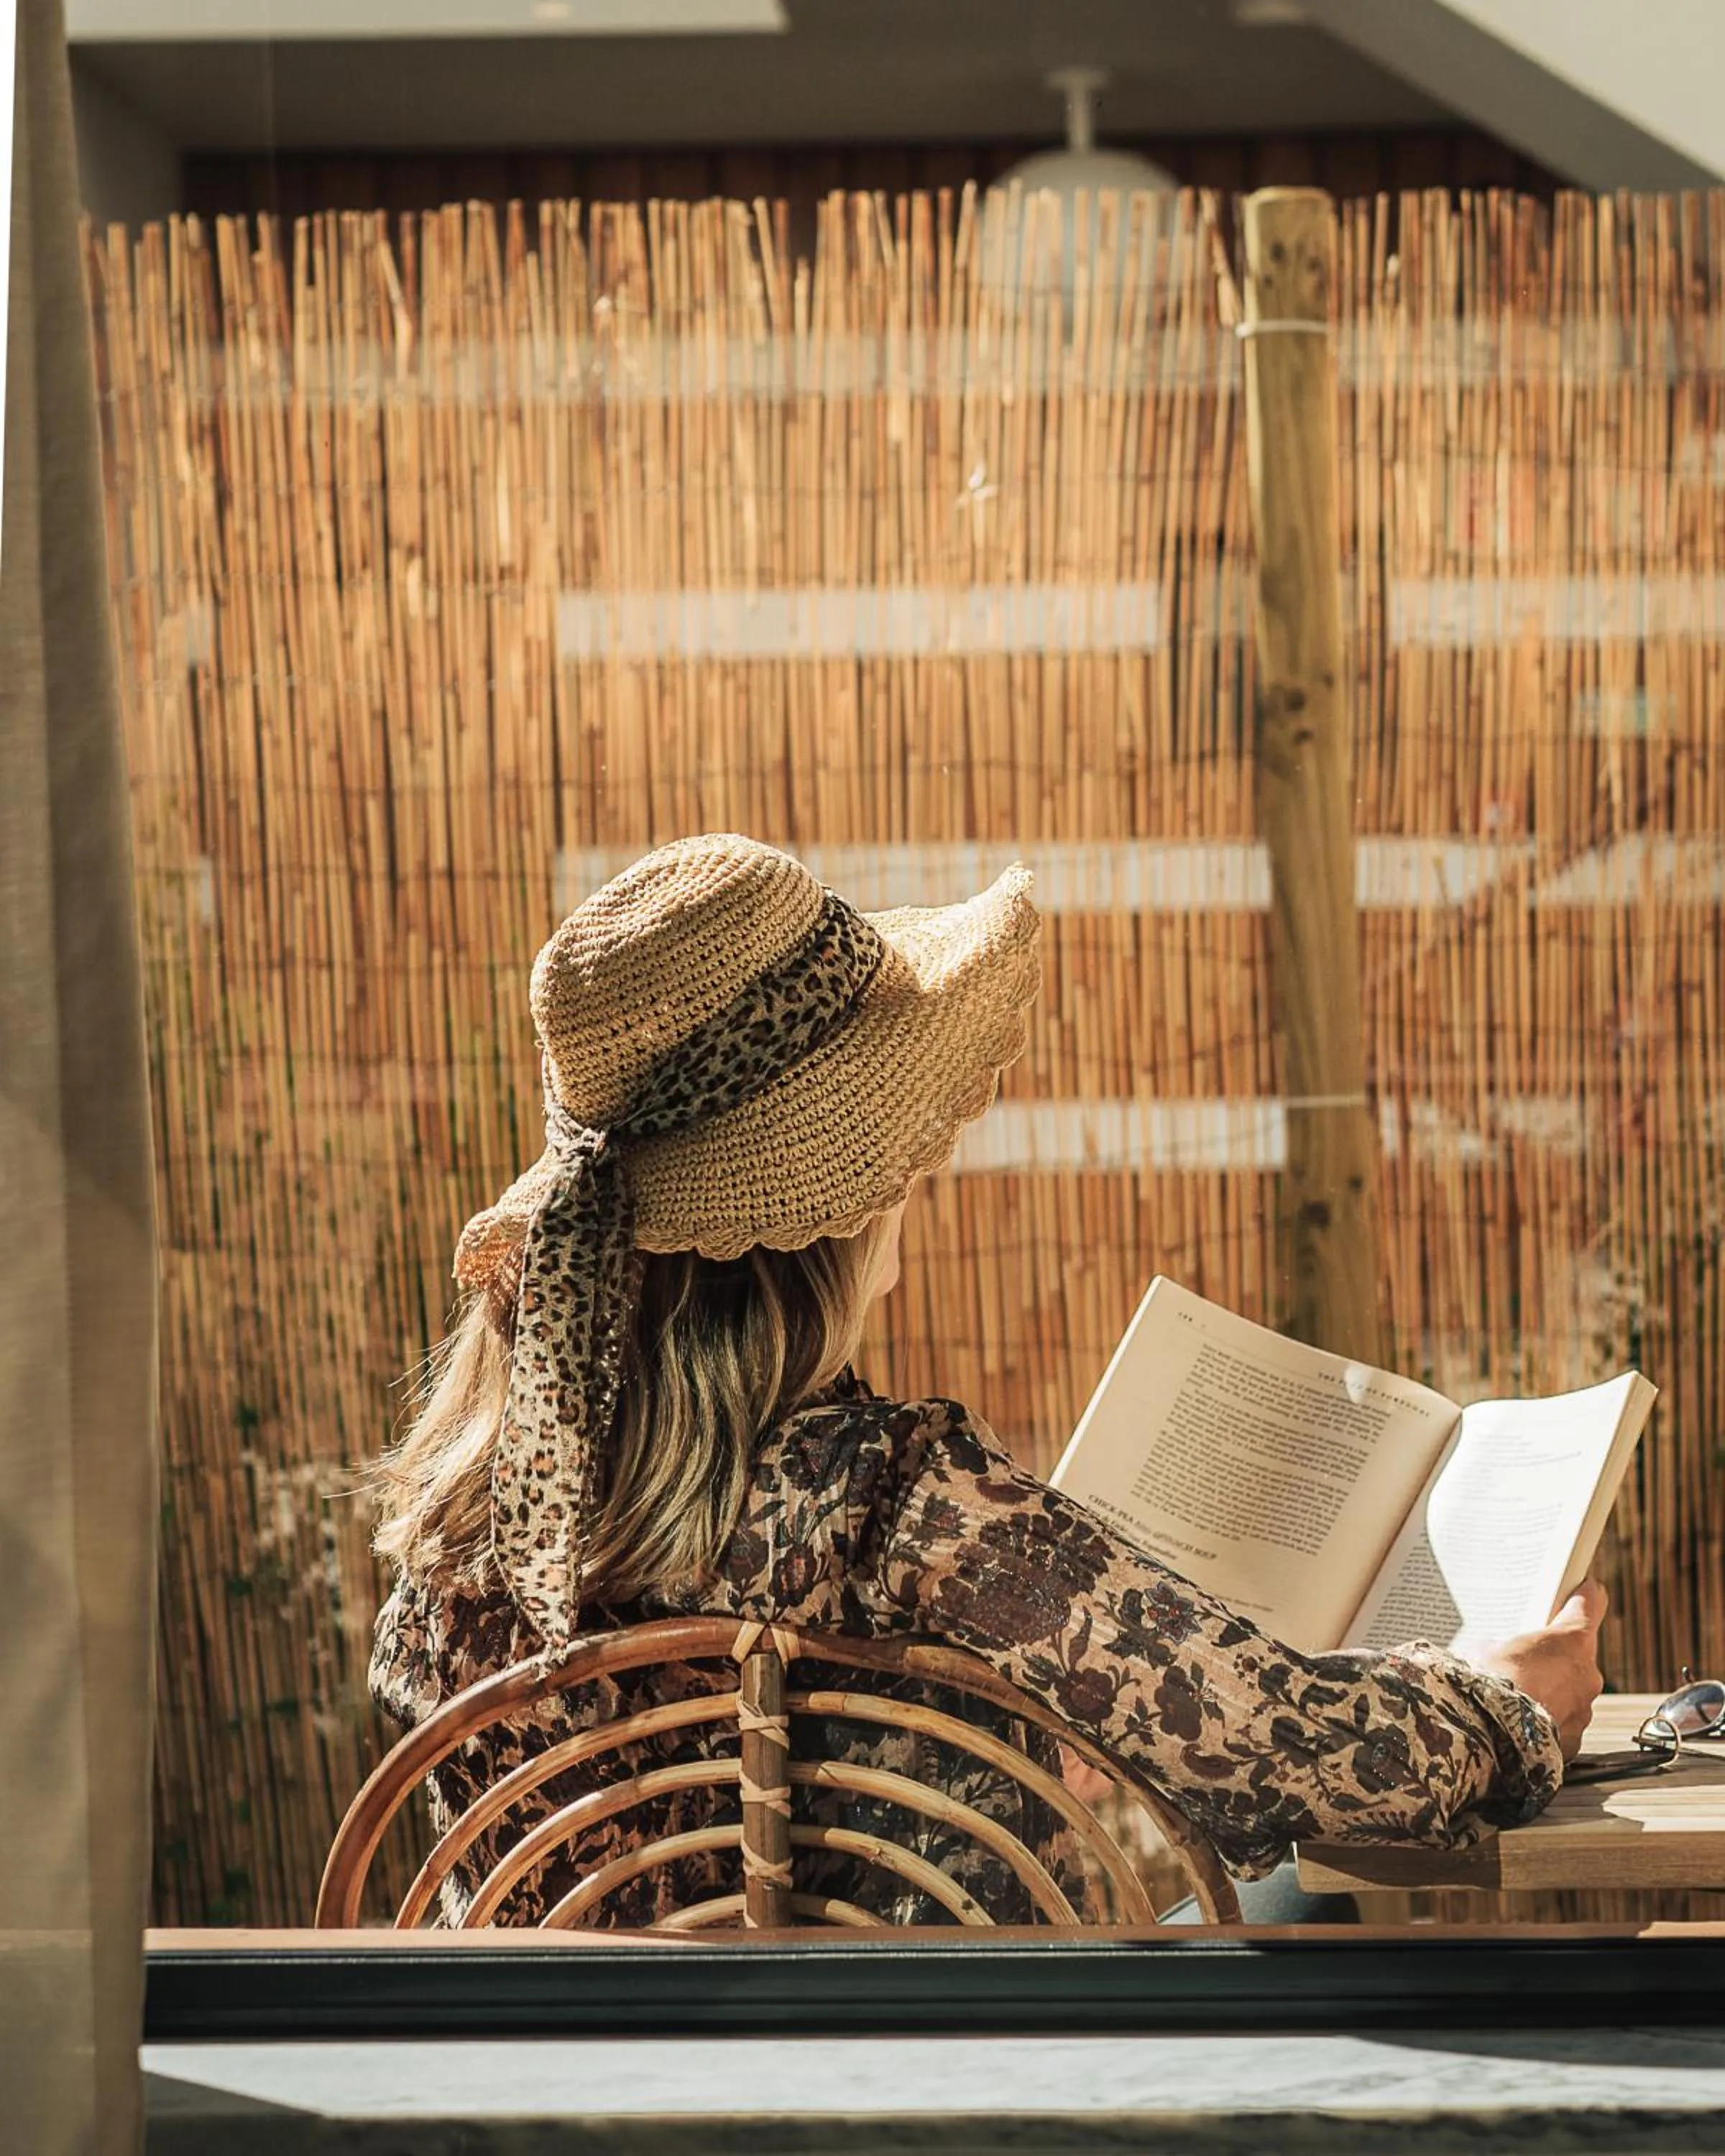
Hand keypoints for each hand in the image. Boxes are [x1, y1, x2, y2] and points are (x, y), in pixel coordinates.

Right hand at [1473, 1579, 1607, 1758]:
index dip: (1585, 1594)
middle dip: (1556, 1655)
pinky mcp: (1575, 1740)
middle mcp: (1587, 1673)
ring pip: (1572, 1691)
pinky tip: (1521, 1723)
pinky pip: (1564, 1723)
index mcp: (1570, 1639)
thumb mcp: (1483, 1650)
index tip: (1582, 1588)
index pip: (1591, 1603)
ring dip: (1552, 1690)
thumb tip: (1496, 1653)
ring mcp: (1584, 1708)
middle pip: (1578, 1653)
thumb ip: (1501, 1646)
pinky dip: (1548, 1721)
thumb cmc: (1487, 1685)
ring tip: (1518, 1694)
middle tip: (1527, 1655)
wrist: (1488, 1736)